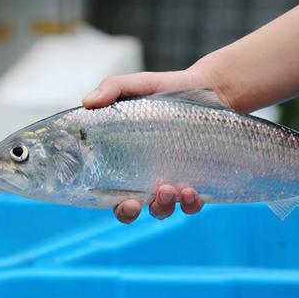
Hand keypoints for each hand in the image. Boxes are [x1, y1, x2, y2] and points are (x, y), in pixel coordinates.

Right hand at [83, 67, 218, 223]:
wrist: (210, 88)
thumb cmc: (168, 90)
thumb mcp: (139, 85)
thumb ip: (112, 89)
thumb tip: (88, 102)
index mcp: (127, 161)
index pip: (113, 192)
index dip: (116, 205)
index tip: (123, 202)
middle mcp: (148, 177)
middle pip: (135, 208)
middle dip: (132, 212)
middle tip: (137, 203)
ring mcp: (173, 181)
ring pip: (163, 209)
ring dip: (163, 206)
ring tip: (170, 189)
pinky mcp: (199, 181)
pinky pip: (192, 204)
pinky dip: (191, 204)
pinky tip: (192, 192)